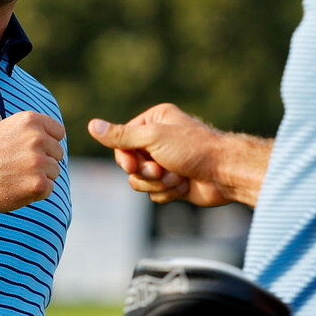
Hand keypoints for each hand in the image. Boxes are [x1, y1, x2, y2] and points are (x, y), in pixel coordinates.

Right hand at [0, 110, 65, 212]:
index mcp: (31, 120)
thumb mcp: (7, 130)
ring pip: (54, 172)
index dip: (47, 143)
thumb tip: (55, 137)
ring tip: (14, 176)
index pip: (59, 133)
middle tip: (17, 166)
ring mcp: (38, 161)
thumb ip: (32, 130)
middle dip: (43, 161)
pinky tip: (15, 187)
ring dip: (39, 177)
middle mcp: (37, 138)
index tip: (30, 150)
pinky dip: (35, 192)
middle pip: (58, 153)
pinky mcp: (38, 184)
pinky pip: (48, 189)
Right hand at [87, 104, 235, 205]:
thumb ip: (121, 135)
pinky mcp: (172, 182)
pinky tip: (184, 185)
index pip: (122, 142)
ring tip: (178, 177)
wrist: (224, 173)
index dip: (126, 157)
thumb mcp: (153, 137)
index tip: (134, 164)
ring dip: (158, 183)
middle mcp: (158, 140)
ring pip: (140, 181)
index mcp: (154, 121)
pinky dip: (168, 192)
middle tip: (161, 170)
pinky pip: (154, 193)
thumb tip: (92, 125)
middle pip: (129, 164)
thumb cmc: (193, 149)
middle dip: (145, 172)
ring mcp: (165, 162)